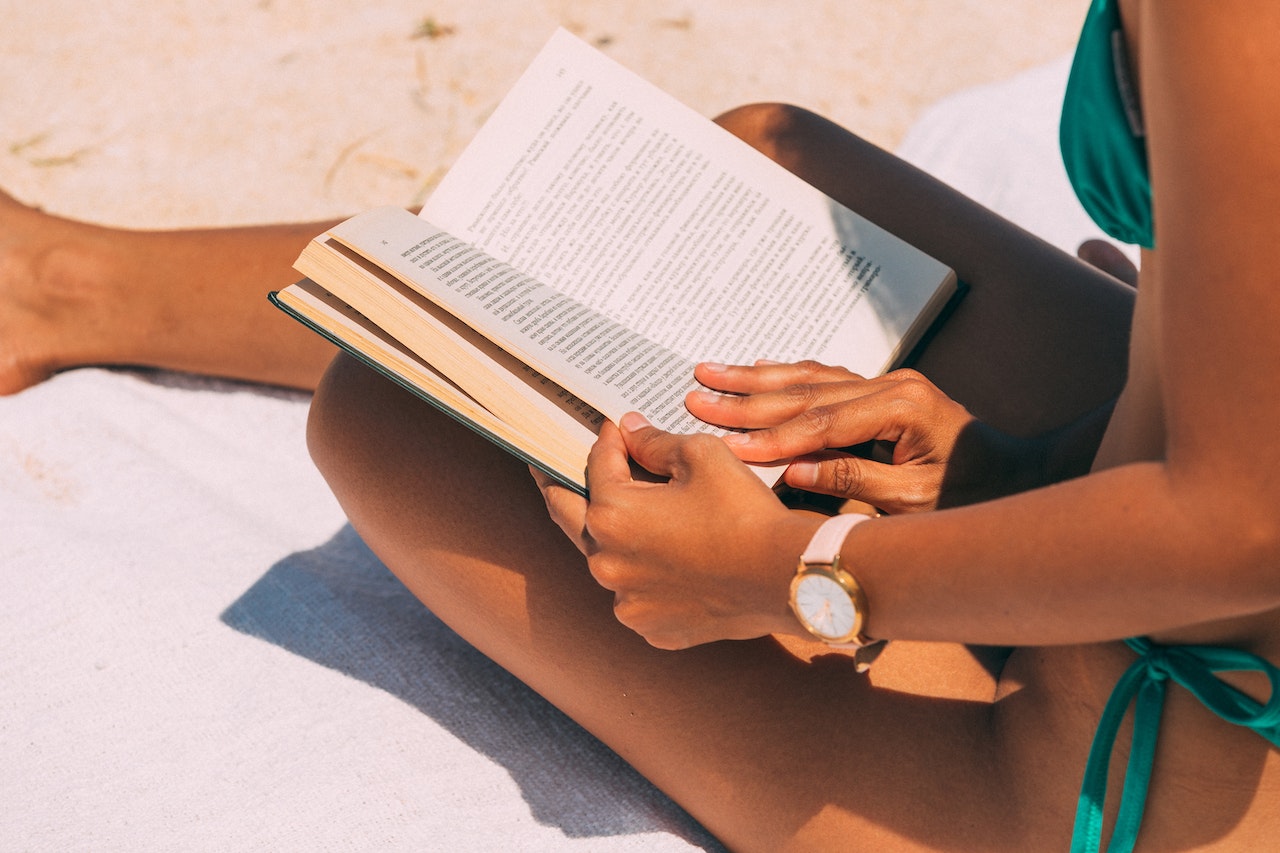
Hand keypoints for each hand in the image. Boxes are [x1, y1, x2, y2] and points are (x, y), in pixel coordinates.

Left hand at [532, 413, 817, 648]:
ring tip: (620, 517)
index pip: (596, 466)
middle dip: (557, 488)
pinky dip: (643, 577)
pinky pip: (637, 596)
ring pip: (606, 561)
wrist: (786, 575)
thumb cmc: (744, 510)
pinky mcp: (653, 628)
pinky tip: (664, 562)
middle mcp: (606, 563)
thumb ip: (654, 442)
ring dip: (610, 538)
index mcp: (611, 515)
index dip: (608, 440)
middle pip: (571, 516)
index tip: (615, 428)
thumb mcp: (701, 456)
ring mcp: (627, 603)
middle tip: (542, 471)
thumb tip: (630, 431)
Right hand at [686, 360, 1023, 512]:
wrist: (1015, 472)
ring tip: (708, 374)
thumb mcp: (915, 499)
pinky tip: (753, 371)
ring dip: (754, 378)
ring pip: (807, 377)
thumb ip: (854, 481)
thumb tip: (794, 472)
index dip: (769, 437)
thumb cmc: (970, 493)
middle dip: (745, 398)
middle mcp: (889, 385)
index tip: (725, 445)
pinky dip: (783, 375)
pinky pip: (821, 377)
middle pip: (804, 391)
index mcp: (900, 408)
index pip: (820, 423)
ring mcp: (884, 382)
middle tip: (696, 398)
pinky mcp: (879, 389)